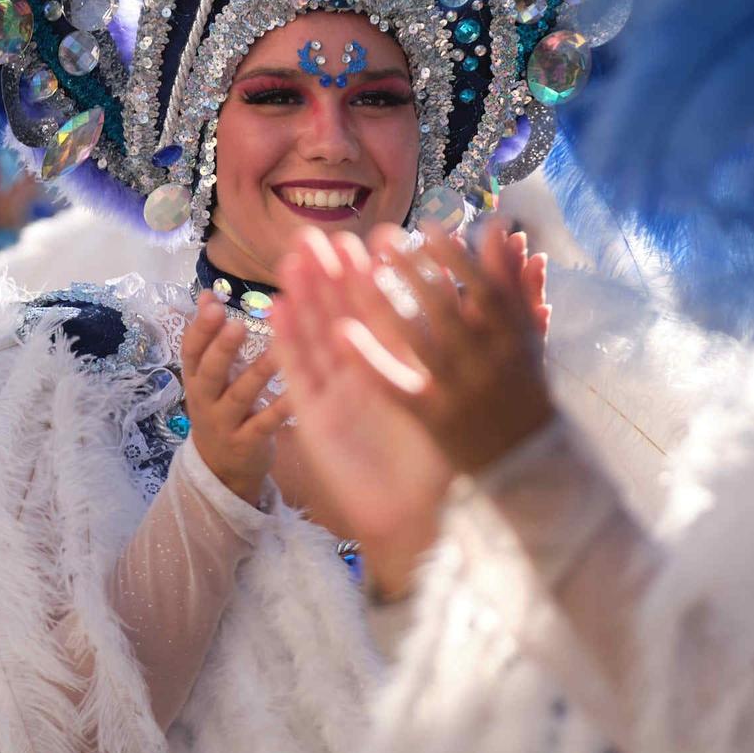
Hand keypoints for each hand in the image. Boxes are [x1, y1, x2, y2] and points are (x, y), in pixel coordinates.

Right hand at [180, 294, 290, 505]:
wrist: (221, 470)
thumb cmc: (222, 408)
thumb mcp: (210, 375)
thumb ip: (210, 337)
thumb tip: (208, 293)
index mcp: (196, 378)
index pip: (191, 350)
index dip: (200, 328)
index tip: (213, 303)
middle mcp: (205, 400)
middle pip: (209, 372)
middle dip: (221, 348)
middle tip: (236, 324)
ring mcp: (225, 424)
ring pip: (240, 396)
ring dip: (258, 373)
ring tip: (278, 350)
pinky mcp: (248, 443)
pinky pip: (265, 424)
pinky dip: (280, 408)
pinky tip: (298, 392)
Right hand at [271, 231, 453, 594]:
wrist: (417, 516)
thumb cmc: (441, 461)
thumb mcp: (451, 395)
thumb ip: (457, 347)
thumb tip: (477, 297)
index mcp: (396, 368)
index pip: (379, 314)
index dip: (368, 278)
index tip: (362, 238)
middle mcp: (362, 376)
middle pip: (340, 318)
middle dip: (328, 277)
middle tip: (316, 236)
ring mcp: (333, 395)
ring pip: (315, 338)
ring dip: (303, 298)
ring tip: (292, 257)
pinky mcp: (311, 419)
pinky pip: (296, 374)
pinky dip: (285, 341)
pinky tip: (276, 307)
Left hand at [337, 220, 555, 475]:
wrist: (527, 461)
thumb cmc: (522, 387)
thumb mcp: (526, 335)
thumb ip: (513, 282)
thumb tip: (500, 226)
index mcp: (510, 334)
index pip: (481, 285)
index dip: (452, 255)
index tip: (425, 226)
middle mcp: (483, 358)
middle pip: (441, 306)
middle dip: (410, 267)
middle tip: (380, 236)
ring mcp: (456, 389)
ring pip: (414, 339)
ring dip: (383, 301)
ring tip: (356, 270)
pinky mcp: (431, 418)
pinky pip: (394, 386)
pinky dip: (367, 359)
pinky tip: (340, 332)